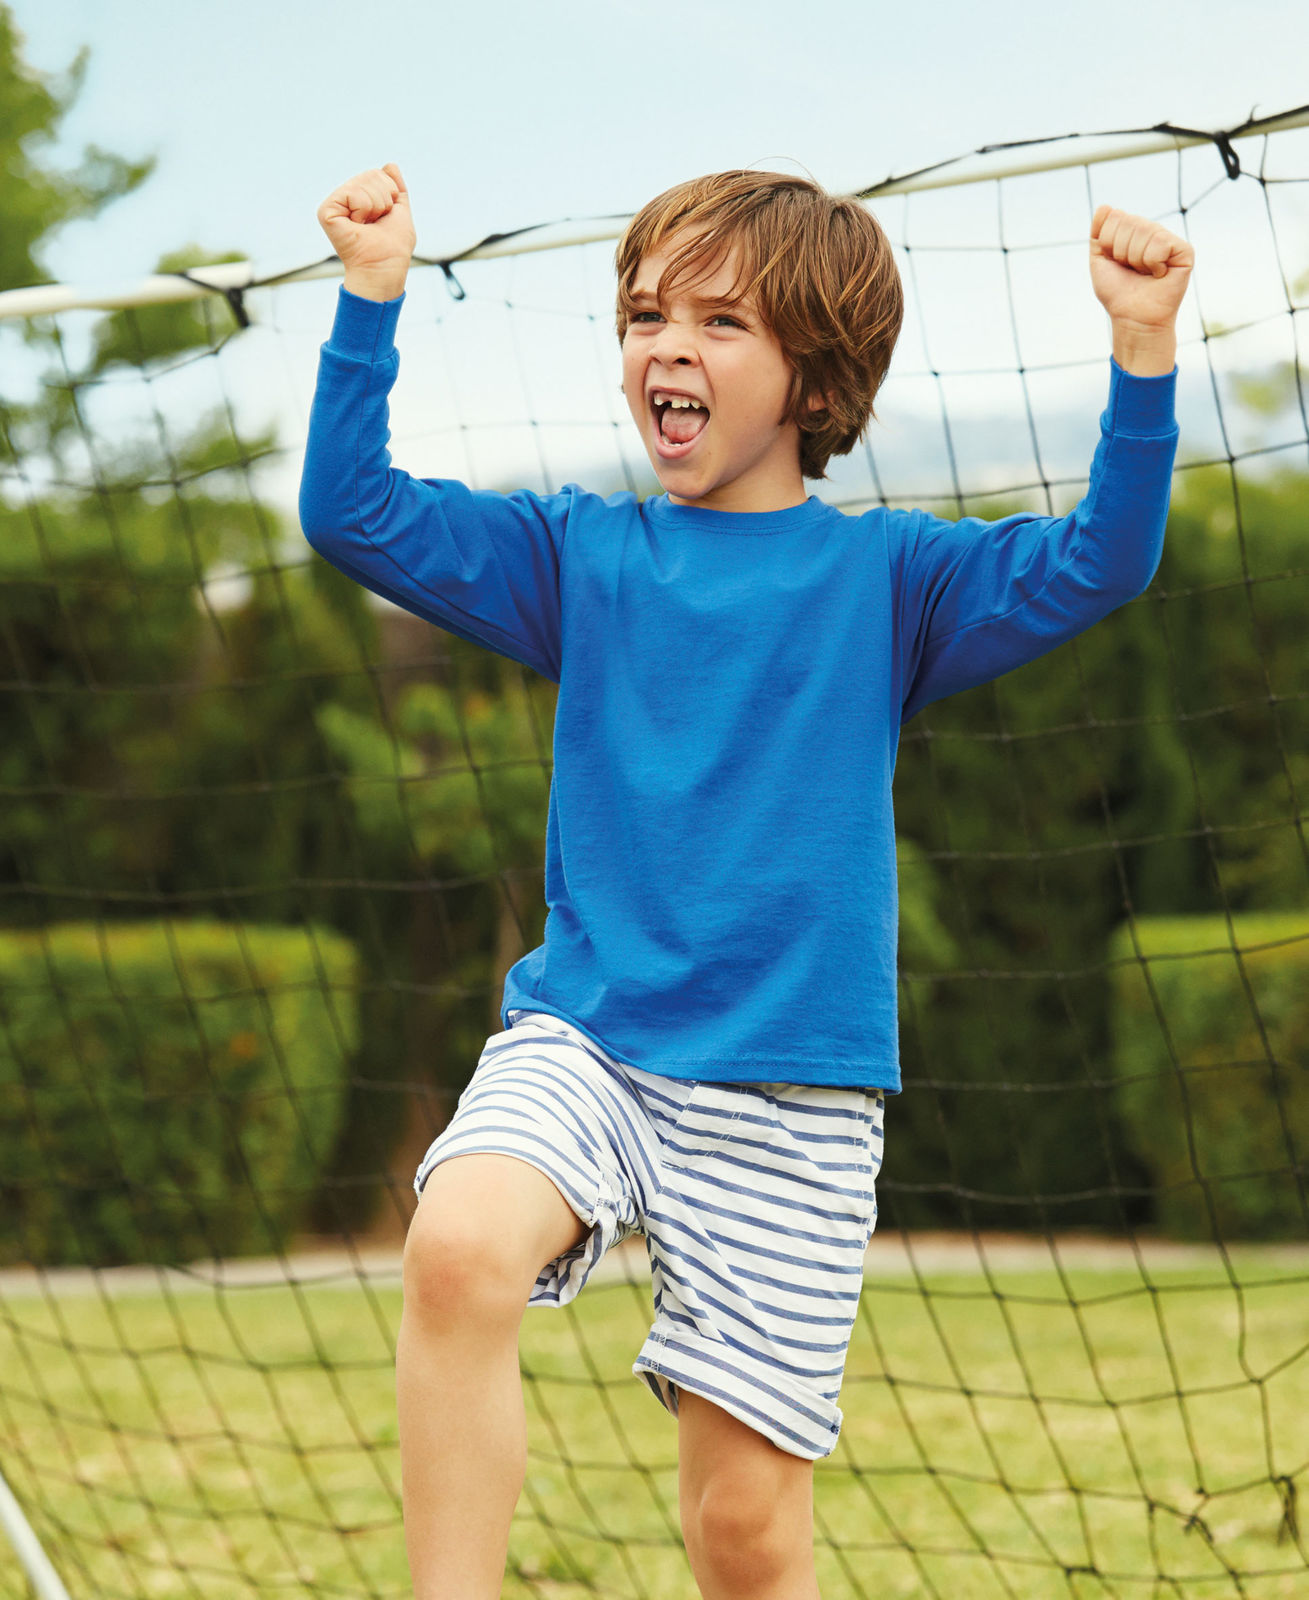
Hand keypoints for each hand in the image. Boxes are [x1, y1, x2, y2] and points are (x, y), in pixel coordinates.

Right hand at [317, 164, 414, 294]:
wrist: (384, 267)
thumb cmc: (394, 247)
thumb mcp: (401, 212)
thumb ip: (397, 189)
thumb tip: (390, 165)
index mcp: (361, 199)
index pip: (379, 174)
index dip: (391, 194)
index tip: (385, 217)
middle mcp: (345, 199)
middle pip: (372, 174)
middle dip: (384, 199)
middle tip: (377, 222)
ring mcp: (335, 204)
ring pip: (364, 181)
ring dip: (376, 206)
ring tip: (368, 226)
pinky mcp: (326, 211)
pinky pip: (353, 192)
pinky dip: (363, 209)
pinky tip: (357, 225)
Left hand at [1090, 206, 1193, 328]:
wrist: (1132, 317)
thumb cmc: (1117, 292)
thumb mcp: (1099, 260)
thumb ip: (1099, 233)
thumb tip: (1105, 206)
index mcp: (1132, 232)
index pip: (1114, 217)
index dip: (1108, 244)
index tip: (1116, 262)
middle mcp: (1152, 232)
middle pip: (1129, 222)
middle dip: (1122, 252)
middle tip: (1131, 270)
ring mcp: (1168, 240)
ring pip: (1145, 231)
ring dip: (1137, 259)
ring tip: (1144, 273)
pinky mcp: (1184, 250)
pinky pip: (1160, 243)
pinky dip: (1153, 262)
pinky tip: (1158, 274)